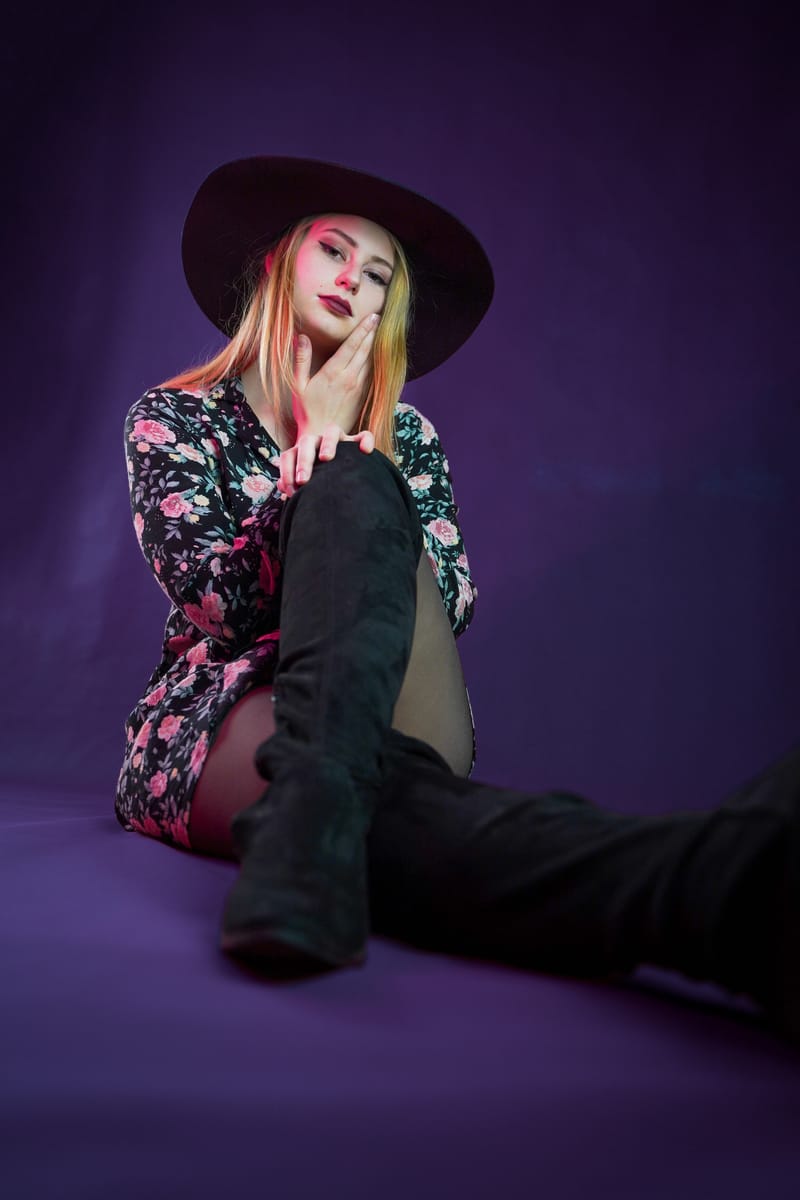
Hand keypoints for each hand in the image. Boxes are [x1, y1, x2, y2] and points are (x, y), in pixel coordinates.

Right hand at [277, 313, 378, 495]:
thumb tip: (302, 337)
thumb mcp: (298, 385)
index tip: (372, 317)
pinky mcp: (362, 396)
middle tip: (380, 317)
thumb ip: (301, 360)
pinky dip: (375, 362)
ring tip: (381, 331)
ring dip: (375, 346)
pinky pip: (371, 374)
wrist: (322, 437)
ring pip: (370, 361)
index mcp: (333, 372)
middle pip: (364, 351)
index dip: (363, 330)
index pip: (351, 346)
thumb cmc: (307, 412)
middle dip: (372, 333)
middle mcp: (349, 378)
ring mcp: (358, 388)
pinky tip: (378, 354)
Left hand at [277, 425, 375, 496]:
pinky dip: (365, 440)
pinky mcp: (357, 442)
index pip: (289, 455)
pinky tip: (365, 451)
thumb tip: (282, 487)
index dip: (286, 472)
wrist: (342, 482)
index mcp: (302, 451)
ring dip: (327, 443)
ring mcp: (339, 440)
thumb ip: (292, 484)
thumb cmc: (319, 484)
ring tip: (326, 458)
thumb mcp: (305, 485)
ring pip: (332, 431)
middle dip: (303, 461)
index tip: (291, 492)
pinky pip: (363, 435)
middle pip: (307, 441)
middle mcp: (319, 442)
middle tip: (303, 480)